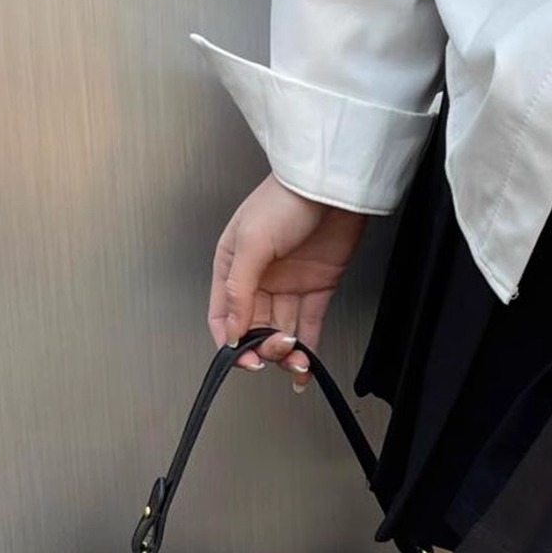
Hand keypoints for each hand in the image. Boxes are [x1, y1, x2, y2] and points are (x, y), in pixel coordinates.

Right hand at [207, 173, 369, 389]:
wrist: (329, 186)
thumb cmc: (286, 199)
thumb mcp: (252, 243)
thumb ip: (239, 289)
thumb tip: (232, 329)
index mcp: (232, 266)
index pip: (222, 315)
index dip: (230, 341)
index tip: (243, 359)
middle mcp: (258, 279)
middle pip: (253, 328)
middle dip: (263, 347)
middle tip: (276, 350)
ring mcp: (287, 285)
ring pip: (281, 331)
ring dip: (287, 351)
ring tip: (295, 358)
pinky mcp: (315, 289)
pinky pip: (308, 326)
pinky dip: (308, 348)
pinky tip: (306, 366)